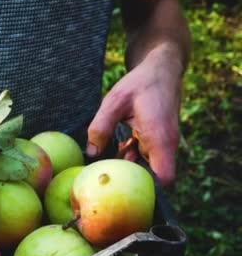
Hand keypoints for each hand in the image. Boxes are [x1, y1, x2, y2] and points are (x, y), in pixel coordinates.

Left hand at [86, 49, 181, 185]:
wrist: (161, 68)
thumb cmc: (140, 83)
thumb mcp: (114, 102)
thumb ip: (100, 127)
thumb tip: (90, 153)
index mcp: (159, 138)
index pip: (164, 178)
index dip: (146, 186)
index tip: (121, 182)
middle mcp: (166, 144)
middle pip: (152, 177)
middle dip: (129, 176)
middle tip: (106, 167)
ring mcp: (163, 143)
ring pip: (147, 166)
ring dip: (128, 163)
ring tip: (113, 151)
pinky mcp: (158, 140)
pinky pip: (145, 156)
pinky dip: (132, 154)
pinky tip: (120, 144)